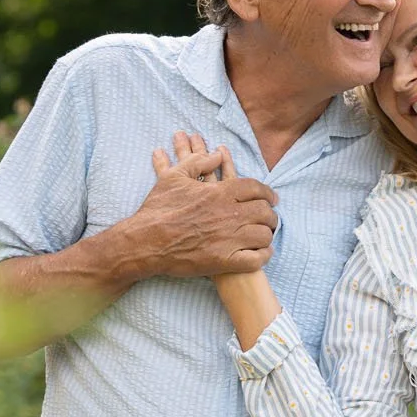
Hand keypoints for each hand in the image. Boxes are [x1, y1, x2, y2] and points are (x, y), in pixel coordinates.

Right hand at [124, 134, 276, 278]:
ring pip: (263, 236)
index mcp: (220, 193)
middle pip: (264, 212)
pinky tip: (262, 253)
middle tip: (270, 218)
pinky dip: (263, 256)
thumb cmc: (158, 209)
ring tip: (265, 235)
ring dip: (267, 235)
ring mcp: (227, 239)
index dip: (268, 193)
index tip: (272, 198)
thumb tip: (217, 154)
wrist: (145, 242)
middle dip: (270, 215)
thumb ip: (198, 161)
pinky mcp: (223, 261)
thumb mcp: (174, 177)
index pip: (256, 188)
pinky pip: (255, 260)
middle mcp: (228, 214)